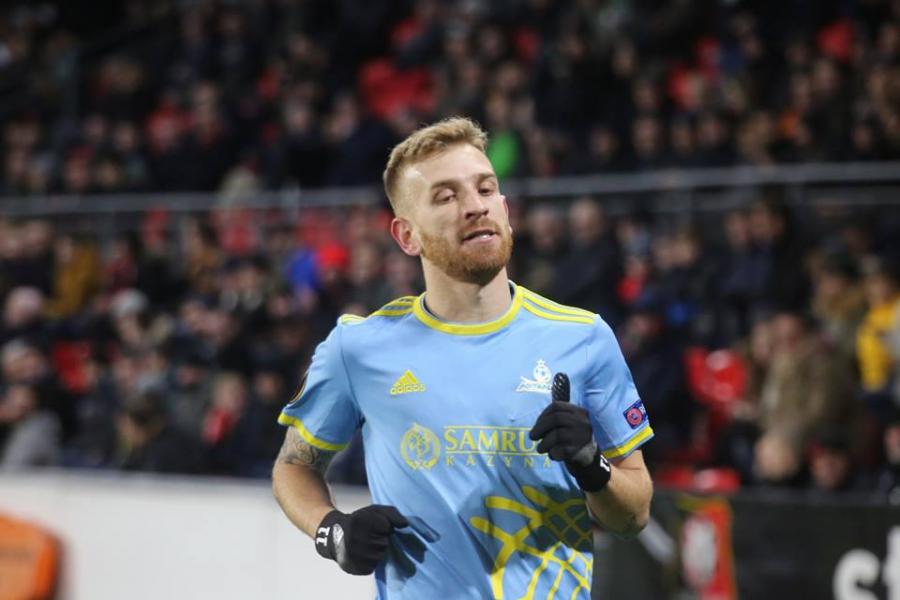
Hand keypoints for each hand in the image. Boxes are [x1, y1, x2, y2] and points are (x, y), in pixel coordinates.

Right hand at [315, 505, 408, 574]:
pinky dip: (371, 562)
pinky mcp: (351, 567)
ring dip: (377, 552)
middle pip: (384, 543)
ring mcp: (350, 554)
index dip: (384, 526)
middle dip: (381, 540)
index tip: (376, 525)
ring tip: (367, 545)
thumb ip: (392, 514)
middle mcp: (352, 538)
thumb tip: (405, 525)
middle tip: (370, 536)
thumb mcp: (375, 511)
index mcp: (358, 521)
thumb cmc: (361, 521)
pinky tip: (363, 555)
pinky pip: (372, 567)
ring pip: (379, 557)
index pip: (386, 527)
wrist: (334, 535)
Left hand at [529, 373, 611, 491]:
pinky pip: (559, 451)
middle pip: (555, 419)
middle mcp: (584, 422)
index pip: (557, 406)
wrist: (588, 460)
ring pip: (556, 436)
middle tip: (532, 437)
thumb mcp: (570, 420)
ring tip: (541, 448)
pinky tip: (553, 455)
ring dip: (544, 444)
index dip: (542, 415)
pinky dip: (552, 454)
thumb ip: (562, 405)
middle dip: (540, 428)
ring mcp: (583, 437)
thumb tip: (560, 374)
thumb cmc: (573, 437)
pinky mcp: (579, 452)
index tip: (537, 425)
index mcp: (580, 412)